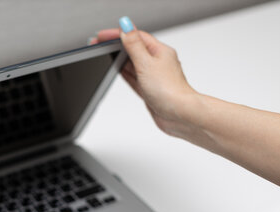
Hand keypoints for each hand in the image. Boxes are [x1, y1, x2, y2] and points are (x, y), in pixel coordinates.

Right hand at [91, 18, 198, 138]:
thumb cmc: (170, 91)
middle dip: (116, 45)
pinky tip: (116, 70)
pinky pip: (133, 78)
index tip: (102, 35)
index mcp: (160, 51)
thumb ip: (134, 46)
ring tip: (103, 54)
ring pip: (132, 64)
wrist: (179, 115)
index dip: (118, 33)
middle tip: (99, 44)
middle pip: (133, 49)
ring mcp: (153, 77)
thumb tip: (125, 27)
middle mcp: (157, 62)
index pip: (136, 36)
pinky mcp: (148, 90)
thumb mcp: (146, 63)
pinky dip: (124, 73)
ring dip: (118, 59)